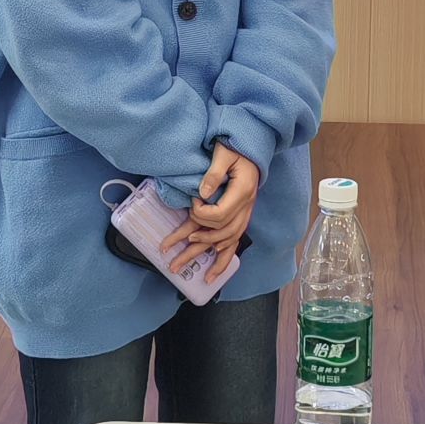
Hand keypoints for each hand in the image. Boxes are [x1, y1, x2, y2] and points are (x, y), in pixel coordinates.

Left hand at [162, 144, 258, 284]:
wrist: (251, 149)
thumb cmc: (235, 148)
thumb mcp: (224, 153)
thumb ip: (214, 173)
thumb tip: (202, 193)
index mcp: (242, 193)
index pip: (220, 214)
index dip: (201, 214)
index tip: (191, 204)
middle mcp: (246, 207)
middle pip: (221, 233)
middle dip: (195, 244)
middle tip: (173, 250)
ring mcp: (245, 214)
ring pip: (226, 242)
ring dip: (204, 257)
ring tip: (181, 267)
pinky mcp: (241, 217)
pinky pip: (234, 243)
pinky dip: (223, 259)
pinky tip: (212, 274)